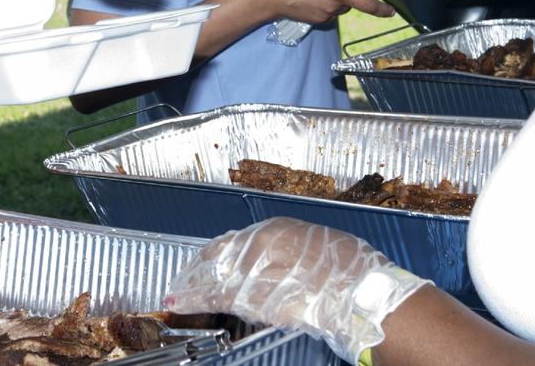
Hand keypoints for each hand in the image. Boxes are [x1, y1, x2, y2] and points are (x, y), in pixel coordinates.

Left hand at [163, 217, 428, 360]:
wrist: (358, 292)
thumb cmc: (350, 270)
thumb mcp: (319, 246)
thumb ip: (292, 252)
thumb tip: (283, 261)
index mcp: (275, 230)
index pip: (234, 240)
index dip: (217, 254)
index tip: (206, 261)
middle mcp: (257, 245)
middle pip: (217, 256)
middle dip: (198, 269)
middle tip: (183, 279)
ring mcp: (252, 270)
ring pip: (212, 278)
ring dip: (191, 287)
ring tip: (175, 295)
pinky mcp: (252, 297)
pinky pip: (216, 298)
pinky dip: (194, 301)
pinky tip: (180, 304)